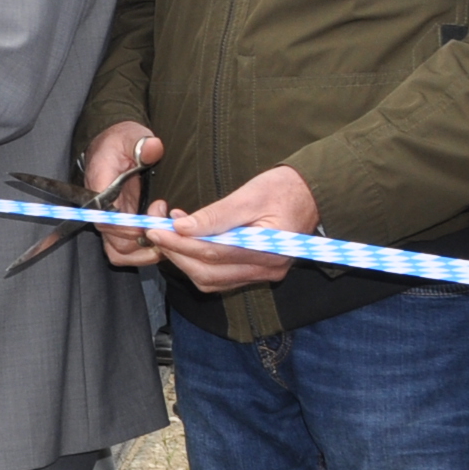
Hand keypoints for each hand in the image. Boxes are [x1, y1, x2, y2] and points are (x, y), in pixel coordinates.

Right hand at [85, 123, 163, 266]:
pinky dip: (142, 253)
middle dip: (144, 239)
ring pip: (119, 252)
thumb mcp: (131, 135)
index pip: (105, 217)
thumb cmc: (120, 141)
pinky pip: (125, 250)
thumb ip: (141, 143)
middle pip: (114, 241)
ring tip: (166, 236)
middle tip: (165, 222)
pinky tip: (161, 240)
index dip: (126, 227)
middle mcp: (100, 209)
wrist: (112, 145)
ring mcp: (110, 220)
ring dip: (143, 252)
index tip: (149, 224)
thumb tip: (153, 148)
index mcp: (99, 186)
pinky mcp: (119, 226)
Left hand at [143, 162, 314, 292]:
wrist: (311, 195)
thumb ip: (216, 214)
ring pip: (212, 280)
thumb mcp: (249, 195)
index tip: (156, 229)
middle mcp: (267, 269)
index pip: (213, 254)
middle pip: (209, 274)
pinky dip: (198, 264)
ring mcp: (263, 274)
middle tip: (156, 232)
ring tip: (169, 234)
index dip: (179, 244)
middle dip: (177, 254)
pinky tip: (188, 241)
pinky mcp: (257, 272)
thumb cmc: (283, 189)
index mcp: (269, 249)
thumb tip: (182, 226)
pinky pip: (221, 278)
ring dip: (185, 261)